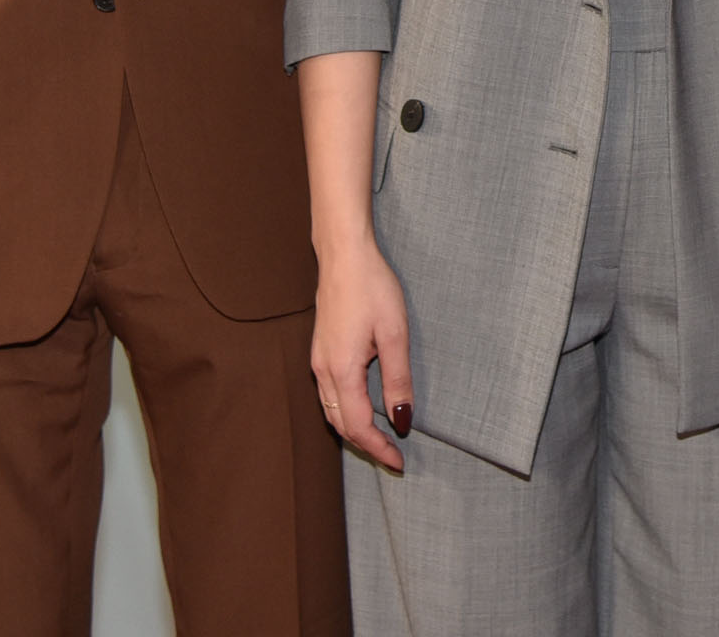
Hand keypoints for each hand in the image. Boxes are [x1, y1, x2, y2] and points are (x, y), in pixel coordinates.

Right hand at [312, 239, 412, 471]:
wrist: (344, 256)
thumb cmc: (372, 288)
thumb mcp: (395, 334)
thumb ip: (398, 380)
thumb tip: (401, 420)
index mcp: (342, 370)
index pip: (358, 426)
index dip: (378, 449)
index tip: (399, 463)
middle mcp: (323, 372)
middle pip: (341, 425)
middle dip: (366, 446)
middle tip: (393, 458)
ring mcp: (317, 362)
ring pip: (331, 412)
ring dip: (353, 432)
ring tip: (380, 441)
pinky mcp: (319, 352)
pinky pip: (328, 396)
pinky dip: (344, 413)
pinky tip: (361, 410)